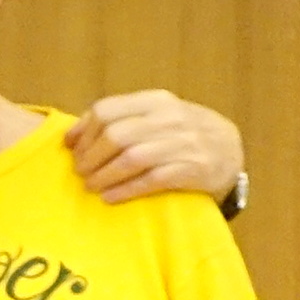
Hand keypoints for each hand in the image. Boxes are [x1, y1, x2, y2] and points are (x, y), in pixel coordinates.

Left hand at [60, 91, 242, 206]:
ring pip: (130, 157)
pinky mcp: (191, 169)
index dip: (83, 132)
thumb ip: (119, 120)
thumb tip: (69, 138)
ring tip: (91, 187)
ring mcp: (182, 143)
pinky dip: (124, 190)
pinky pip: (150, 180)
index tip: (72, 151)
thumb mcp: (155, 117)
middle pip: (114, 135)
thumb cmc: (181, 135)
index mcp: (155, 101)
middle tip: (80, 173)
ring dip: (103, 175)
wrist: (229, 151)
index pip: (107, 110)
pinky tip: (110, 198)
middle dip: (90, 157)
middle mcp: (169, 118)